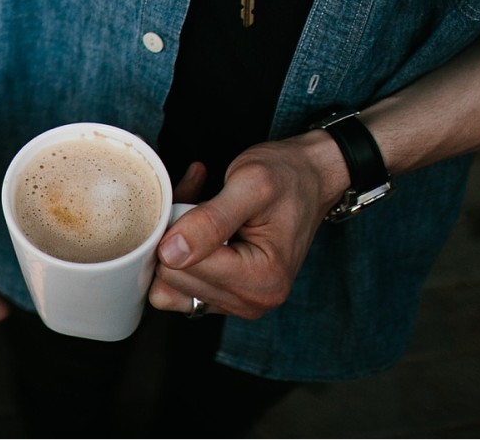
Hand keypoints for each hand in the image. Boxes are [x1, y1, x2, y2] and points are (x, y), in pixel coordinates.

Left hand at [148, 133, 343, 317]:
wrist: (309, 179)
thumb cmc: (287, 177)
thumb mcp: (251, 185)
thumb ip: (210, 221)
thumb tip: (170, 253)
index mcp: (262, 281)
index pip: (183, 267)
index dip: (177, 229)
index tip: (198, 201)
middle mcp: (251, 301)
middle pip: (173, 278)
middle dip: (175, 235)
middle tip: (199, 203)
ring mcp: (236, 301)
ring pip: (170, 282)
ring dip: (175, 242)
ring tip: (200, 211)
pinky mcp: (224, 295)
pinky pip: (179, 282)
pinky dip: (180, 251)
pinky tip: (198, 226)